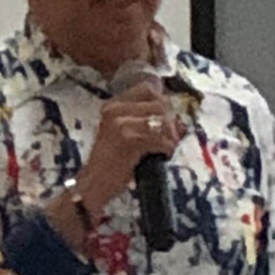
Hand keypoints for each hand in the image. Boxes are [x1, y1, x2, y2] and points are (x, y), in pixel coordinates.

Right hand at [74, 83, 181, 219]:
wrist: (93, 185)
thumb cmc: (111, 163)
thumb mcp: (128, 137)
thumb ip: (150, 125)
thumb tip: (181, 124)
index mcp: (113, 106)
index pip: (148, 89)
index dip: (164, 102)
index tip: (169, 119)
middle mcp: (115, 110)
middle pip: (159, 104)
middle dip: (171, 122)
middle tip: (171, 139)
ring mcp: (120, 124)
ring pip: (162, 121)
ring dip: (171, 136)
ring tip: (168, 148)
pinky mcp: (128, 140)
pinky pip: (160, 139)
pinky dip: (167, 148)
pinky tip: (163, 156)